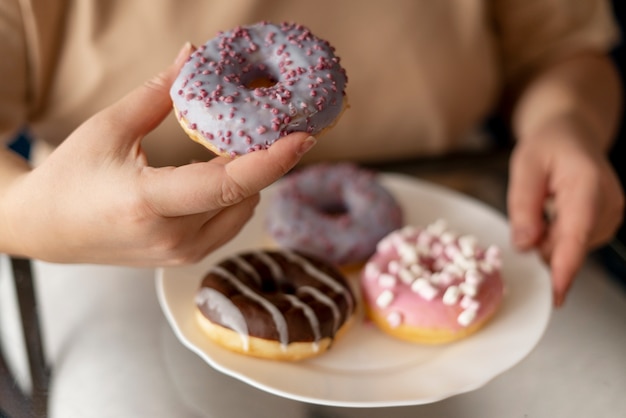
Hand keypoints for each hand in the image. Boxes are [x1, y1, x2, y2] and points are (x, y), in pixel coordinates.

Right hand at [1, 43, 316, 265]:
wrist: (45, 230)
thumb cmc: (70, 178)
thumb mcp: (107, 128)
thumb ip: (157, 94)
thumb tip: (192, 58)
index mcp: (147, 203)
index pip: (225, 185)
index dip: (271, 161)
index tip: (302, 136)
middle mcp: (170, 237)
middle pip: (244, 195)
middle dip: (265, 161)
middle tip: (276, 127)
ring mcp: (179, 254)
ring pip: (242, 211)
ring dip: (251, 179)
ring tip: (244, 146)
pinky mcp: (183, 258)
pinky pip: (229, 224)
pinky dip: (236, 196)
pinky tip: (225, 173)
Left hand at [507, 121, 623, 305]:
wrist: (572, 134)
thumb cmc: (548, 145)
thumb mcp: (524, 166)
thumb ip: (523, 204)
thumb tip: (525, 244)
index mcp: (588, 185)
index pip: (577, 235)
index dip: (564, 268)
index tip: (555, 294)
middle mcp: (608, 204)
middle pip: (570, 246)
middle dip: (541, 246)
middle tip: (527, 215)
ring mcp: (610, 216)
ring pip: (569, 249)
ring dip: (547, 240)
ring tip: (542, 204)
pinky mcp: (604, 224)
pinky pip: (573, 244)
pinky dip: (555, 237)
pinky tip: (551, 214)